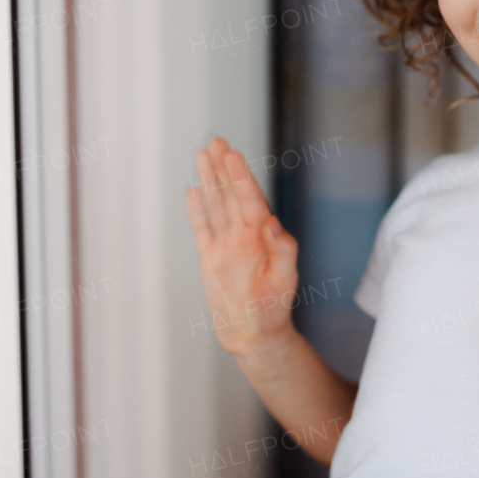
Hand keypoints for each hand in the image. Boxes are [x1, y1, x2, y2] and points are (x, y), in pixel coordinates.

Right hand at [186, 137, 298, 356]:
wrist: (254, 335)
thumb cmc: (274, 309)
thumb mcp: (284, 279)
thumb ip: (283, 249)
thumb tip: (272, 221)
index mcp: (262, 237)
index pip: (250, 199)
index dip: (241, 176)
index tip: (233, 155)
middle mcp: (243, 235)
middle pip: (232, 194)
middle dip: (224, 168)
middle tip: (217, 141)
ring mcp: (225, 245)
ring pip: (216, 205)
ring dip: (211, 180)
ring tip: (203, 155)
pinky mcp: (211, 258)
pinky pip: (202, 228)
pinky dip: (197, 210)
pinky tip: (194, 191)